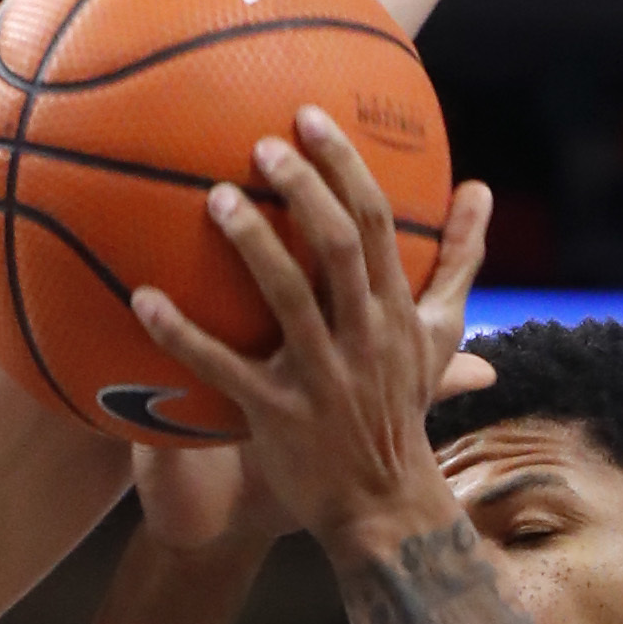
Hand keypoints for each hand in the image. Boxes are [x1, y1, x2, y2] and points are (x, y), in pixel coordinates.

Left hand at [131, 117, 491, 557]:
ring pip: (288, 298)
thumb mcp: (440, 335)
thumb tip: (481, 188)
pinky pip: (224, 370)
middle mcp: (362, 336)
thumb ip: (458, 260)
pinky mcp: (277, 417)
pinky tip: (141, 298)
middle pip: (336, 247)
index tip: (309, 117)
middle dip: (303, 190)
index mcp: (394, 310)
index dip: (344, 167)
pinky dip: (182, 335)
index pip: (375, 223)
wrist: (384, 505)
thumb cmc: (401, 409)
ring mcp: (320, 377)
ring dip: (253, 244)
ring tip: (217, 198)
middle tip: (260, 145)